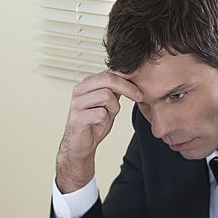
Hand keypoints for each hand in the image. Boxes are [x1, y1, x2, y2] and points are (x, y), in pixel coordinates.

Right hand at [56, 69, 142, 192]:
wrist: (80, 146)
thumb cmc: (94, 124)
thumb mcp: (109, 104)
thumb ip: (116, 91)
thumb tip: (132, 77)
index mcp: (87, 84)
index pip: (109, 72)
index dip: (127, 77)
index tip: (140, 87)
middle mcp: (80, 90)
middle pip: (108, 79)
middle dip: (127, 87)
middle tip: (139, 96)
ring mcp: (77, 103)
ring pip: (105, 95)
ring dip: (114, 108)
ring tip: (108, 116)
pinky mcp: (77, 117)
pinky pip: (100, 113)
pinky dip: (105, 120)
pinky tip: (99, 124)